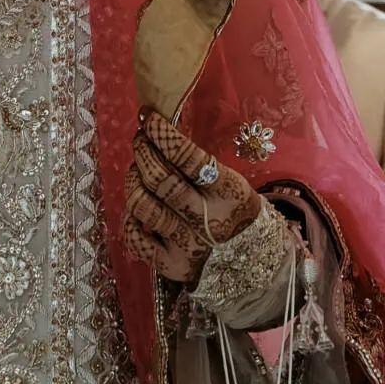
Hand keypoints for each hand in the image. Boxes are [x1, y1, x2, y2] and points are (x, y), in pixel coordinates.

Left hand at [123, 109, 262, 282]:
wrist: (255, 264)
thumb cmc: (234, 212)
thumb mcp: (230, 183)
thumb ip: (199, 166)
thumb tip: (159, 133)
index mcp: (228, 194)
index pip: (189, 159)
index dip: (163, 135)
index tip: (148, 117)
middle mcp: (208, 221)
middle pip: (161, 180)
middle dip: (144, 152)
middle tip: (140, 140)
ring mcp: (188, 245)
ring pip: (144, 206)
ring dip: (134, 181)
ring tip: (137, 172)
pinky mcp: (172, 266)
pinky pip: (136, 238)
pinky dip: (130, 219)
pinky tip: (136, 210)